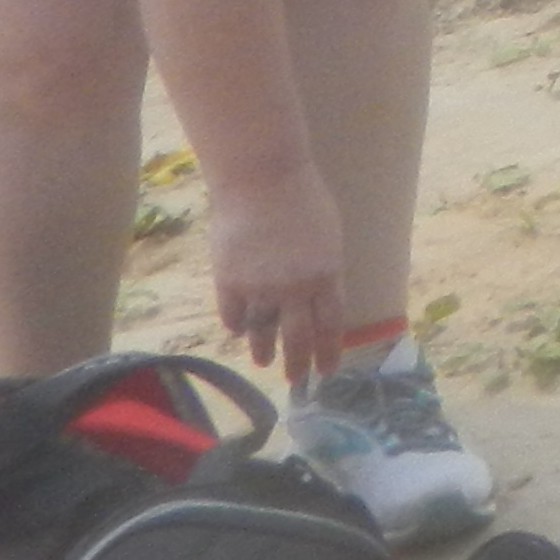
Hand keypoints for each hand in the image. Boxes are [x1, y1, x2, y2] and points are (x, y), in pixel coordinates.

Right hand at [206, 163, 349, 376]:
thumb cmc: (303, 197)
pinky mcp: (229, 281)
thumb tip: (318, 297)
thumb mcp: (329, 235)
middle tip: (297, 382)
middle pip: (297, 338)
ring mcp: (260, 287)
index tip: (327, 370)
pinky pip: (232, 315)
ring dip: (263, 350)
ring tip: (264, 361)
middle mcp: (295, 288)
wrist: (262, 178)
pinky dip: (236, 325)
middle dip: (298, 364)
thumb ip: (324, 269)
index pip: (330, 325)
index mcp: (327, 275)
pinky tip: (238, 331)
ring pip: (262, 332)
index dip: (328, 351)